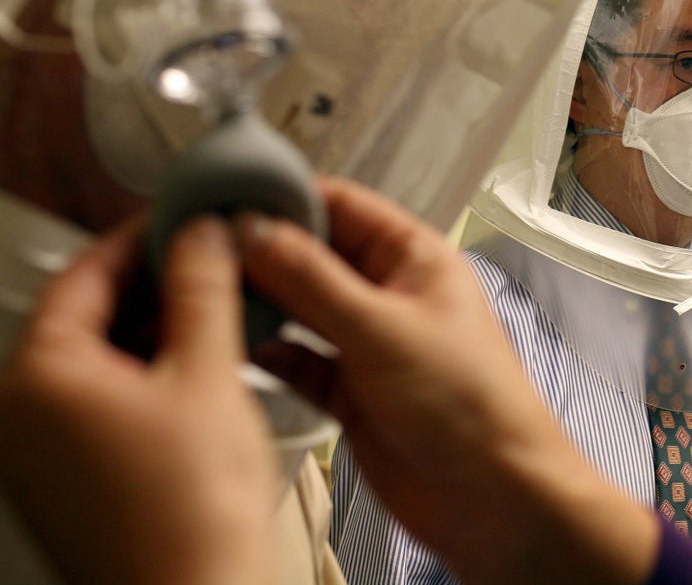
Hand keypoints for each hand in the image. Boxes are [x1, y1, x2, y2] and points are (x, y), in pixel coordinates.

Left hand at [0, 217, 276, 584]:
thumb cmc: (192, 509)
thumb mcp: (208, 373)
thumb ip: (202, 289)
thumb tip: (201, 234)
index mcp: (38, 378)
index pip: (84, 274)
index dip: (142, 238)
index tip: (183, 219)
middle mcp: (20, 413)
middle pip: (86, 317)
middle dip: (152, 284)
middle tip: (208, 260)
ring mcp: (37, 451)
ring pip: (96, 359)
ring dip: (153, 328)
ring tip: (215, 312)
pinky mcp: (64, 478)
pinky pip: (99, 400)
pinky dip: (144, 373)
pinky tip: (198, 367)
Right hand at [240, 176, 658, 583]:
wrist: (491, 494)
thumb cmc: (468, 402)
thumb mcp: (381, 327)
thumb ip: (311, 278)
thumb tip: (254, 230)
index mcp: (414, 258)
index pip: (342, 205)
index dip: (287, 197)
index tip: (227, 197)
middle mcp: (390, 294)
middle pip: (314, 255)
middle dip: (262, 250)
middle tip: (200, 248)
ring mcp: (369, 343)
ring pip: (301, 308)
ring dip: (261, 302)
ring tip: (205, 291)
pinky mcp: (352, 391)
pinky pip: (299, 360)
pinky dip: (270, 353)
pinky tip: (237, 346)